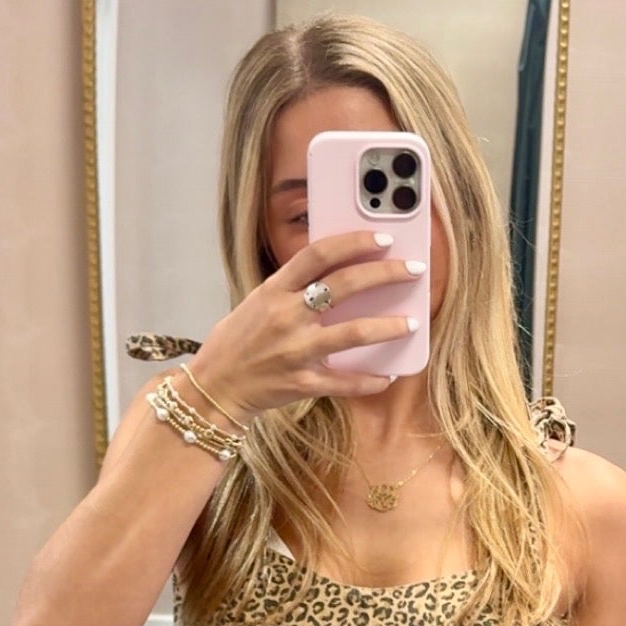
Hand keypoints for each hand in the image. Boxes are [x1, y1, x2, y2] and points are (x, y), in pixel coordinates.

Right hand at [187, 231, 420, 420]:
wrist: (214, 387)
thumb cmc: (237, 342)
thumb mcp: (258, 302)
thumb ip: (293, 288)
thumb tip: (338, 273)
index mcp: (274, 290)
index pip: (318, 254)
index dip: (354, 242)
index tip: (382, 238)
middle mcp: (286, 316)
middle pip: (344, 285)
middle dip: (385, 274)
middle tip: (412, 270)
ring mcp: (295, 351)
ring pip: (353, 333)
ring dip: (388, 327)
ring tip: (411, 323)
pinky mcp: (302, 383)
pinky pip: (345, 382)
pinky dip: (370, 380)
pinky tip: (389, 375)